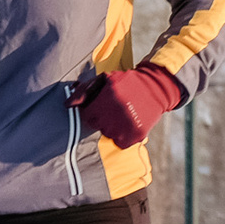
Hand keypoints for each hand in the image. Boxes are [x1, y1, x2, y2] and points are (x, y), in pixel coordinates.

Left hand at [69, 63, 183, 149]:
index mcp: (107, 99)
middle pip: (97, 126)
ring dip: (112, 128)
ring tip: (122, 116)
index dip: (92, 112)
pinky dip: (123, 138)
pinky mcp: (137, 133)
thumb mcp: (104, 80)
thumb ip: (83, 91)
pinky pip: (121, 143)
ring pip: (108, 135)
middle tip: (113, 111)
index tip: (100, 107)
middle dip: (102, 120)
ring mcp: (127, 125)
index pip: (88, 116)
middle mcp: (116, 113)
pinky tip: (128, 125)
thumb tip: (67, 105)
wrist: (157, 87)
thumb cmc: (126, 82)